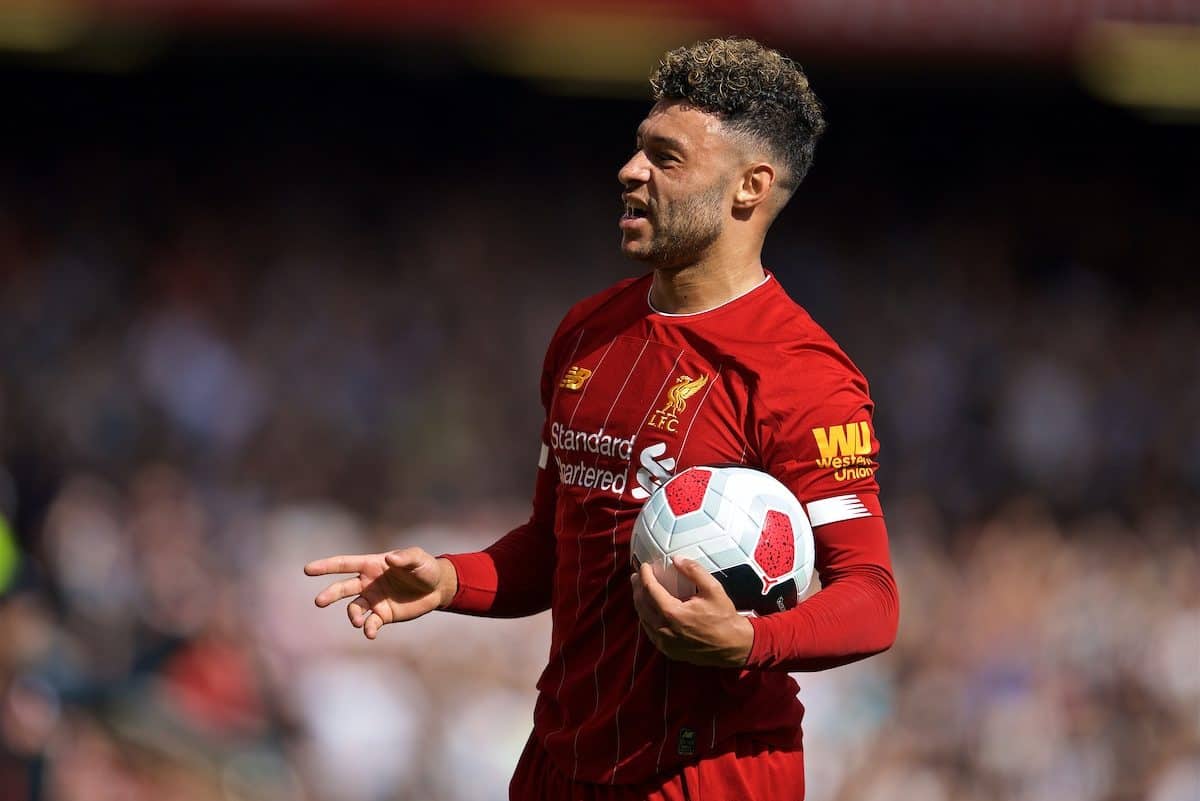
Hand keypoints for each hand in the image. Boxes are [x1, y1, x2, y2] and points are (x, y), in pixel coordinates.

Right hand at [304, 547, 457, 639]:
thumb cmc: (425, 568)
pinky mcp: (382, 615)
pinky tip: (371, 632)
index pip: (344, 564)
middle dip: (330, 594)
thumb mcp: (418, 559)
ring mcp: (374, 600)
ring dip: (352, 615)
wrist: (437, 588)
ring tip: (357, 621)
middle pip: (342, 588)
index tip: (307, 570)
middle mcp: (368, 582)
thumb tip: (389, 559)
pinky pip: (369, 623)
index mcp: (371, 564)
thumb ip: (405, 558)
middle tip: (319, 601)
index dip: (326, 566)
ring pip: (354, 608)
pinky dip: (368, 629)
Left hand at [630, 557, 753, 667]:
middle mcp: (664, 630)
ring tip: (640, 590)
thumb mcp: (713, 590)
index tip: (644, 566)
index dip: (645, 575)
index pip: (650, 590)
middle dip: (638, 588)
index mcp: (673, 614)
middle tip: (637, 576)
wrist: (732, 646)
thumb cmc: (724, 618)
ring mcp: (664, 643)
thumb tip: (677, 559)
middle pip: (641, 604)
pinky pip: (650, 631)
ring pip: (643, 619)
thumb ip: (694, 571)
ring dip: (639, 603)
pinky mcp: (667, 650)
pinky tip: (649, 610)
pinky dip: (646, 617)